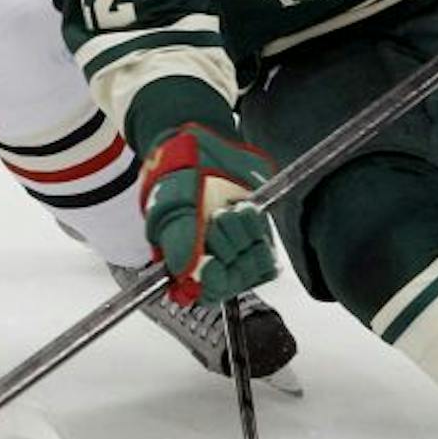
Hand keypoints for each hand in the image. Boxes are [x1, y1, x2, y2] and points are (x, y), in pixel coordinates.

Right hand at [139, 125, 277, 305]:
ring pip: (251, 266)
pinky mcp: (257, 234)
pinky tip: (244, 209)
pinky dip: (258, 229)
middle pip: (232, 280)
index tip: (213, 264)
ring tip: (228, 209)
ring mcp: (237, 248)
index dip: (212, 283)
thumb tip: (185, 274)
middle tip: (214, 220)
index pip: (204, 292)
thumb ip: (178, 242)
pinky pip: (268, 251)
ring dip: (241, 234)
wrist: (201, 146)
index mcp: (185, 261)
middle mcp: (212, 259)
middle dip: (225, 247)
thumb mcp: (169, 207)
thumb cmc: (176, 177)